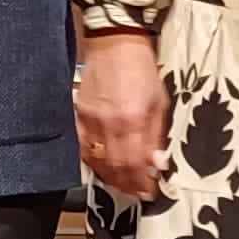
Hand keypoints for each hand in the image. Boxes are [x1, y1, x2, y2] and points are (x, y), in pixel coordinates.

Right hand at [77, 31, 165, 200]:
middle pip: (116, 167)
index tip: (149, 193)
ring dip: (111, 178)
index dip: (141, 183)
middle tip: (137, 194)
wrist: (115, 44)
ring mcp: (90, 121)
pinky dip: (93, 162)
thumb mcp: (160, 101)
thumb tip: (157, 164)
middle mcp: (109, 124)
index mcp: (133, 119)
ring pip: (97, 161)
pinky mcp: (79, 116)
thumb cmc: (142, 70)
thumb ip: (157, 135)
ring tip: (122, 185)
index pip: (135, 163)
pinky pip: (83, 148)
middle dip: (127, 185)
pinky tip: (102, 167)